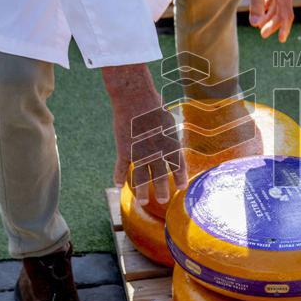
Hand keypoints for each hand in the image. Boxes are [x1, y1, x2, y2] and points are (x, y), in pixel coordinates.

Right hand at [102, 63, 186, 204]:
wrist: (136, 98)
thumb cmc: (153, 106)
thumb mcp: (167, 121)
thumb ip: (168, 136)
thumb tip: (172, 144)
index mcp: (170, 143)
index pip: (178, 164)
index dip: (180, 176)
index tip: (182, 186)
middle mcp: (157, 151)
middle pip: (160, 175)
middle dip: (162, 189)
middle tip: (163, 201)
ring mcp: (140, 152)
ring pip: (141, 177)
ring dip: (142, 190)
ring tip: (142, 201)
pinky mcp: (125, 149)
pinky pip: (122, 167)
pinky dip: (119, 176)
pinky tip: (118, 185)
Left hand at [247, 0, 293, 42]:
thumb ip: (257, 7)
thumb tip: (255, 24)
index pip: (286, 15)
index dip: (284, 29)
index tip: (281, 40)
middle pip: (282, 13)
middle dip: (272, 24)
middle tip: (262, 34)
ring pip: (279, 6)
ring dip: (270, 16)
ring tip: (260, 26)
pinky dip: (270, 6)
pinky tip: (263, 11)